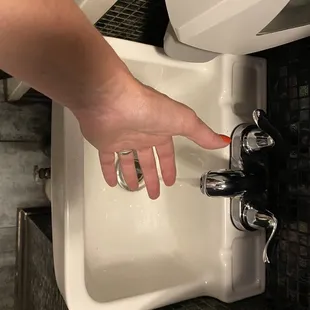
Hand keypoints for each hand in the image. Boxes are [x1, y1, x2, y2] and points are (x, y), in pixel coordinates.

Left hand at [73, 74, 230, 199]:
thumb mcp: (182, 121)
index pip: (166, 153)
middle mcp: (141, 135)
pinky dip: (108, 171)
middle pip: (147, 160)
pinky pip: (106, 160)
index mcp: (159, 131)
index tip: (169, 182)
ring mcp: (122, 138)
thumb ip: (201, 133)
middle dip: (152, 177)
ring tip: (133, 189)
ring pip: (127, 160)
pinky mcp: (104, 142)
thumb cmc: (148, 109)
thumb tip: (222, 142)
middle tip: (154, 194)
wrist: (111, 99)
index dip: (168, 167)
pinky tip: (111, 182)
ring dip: (131, 175)